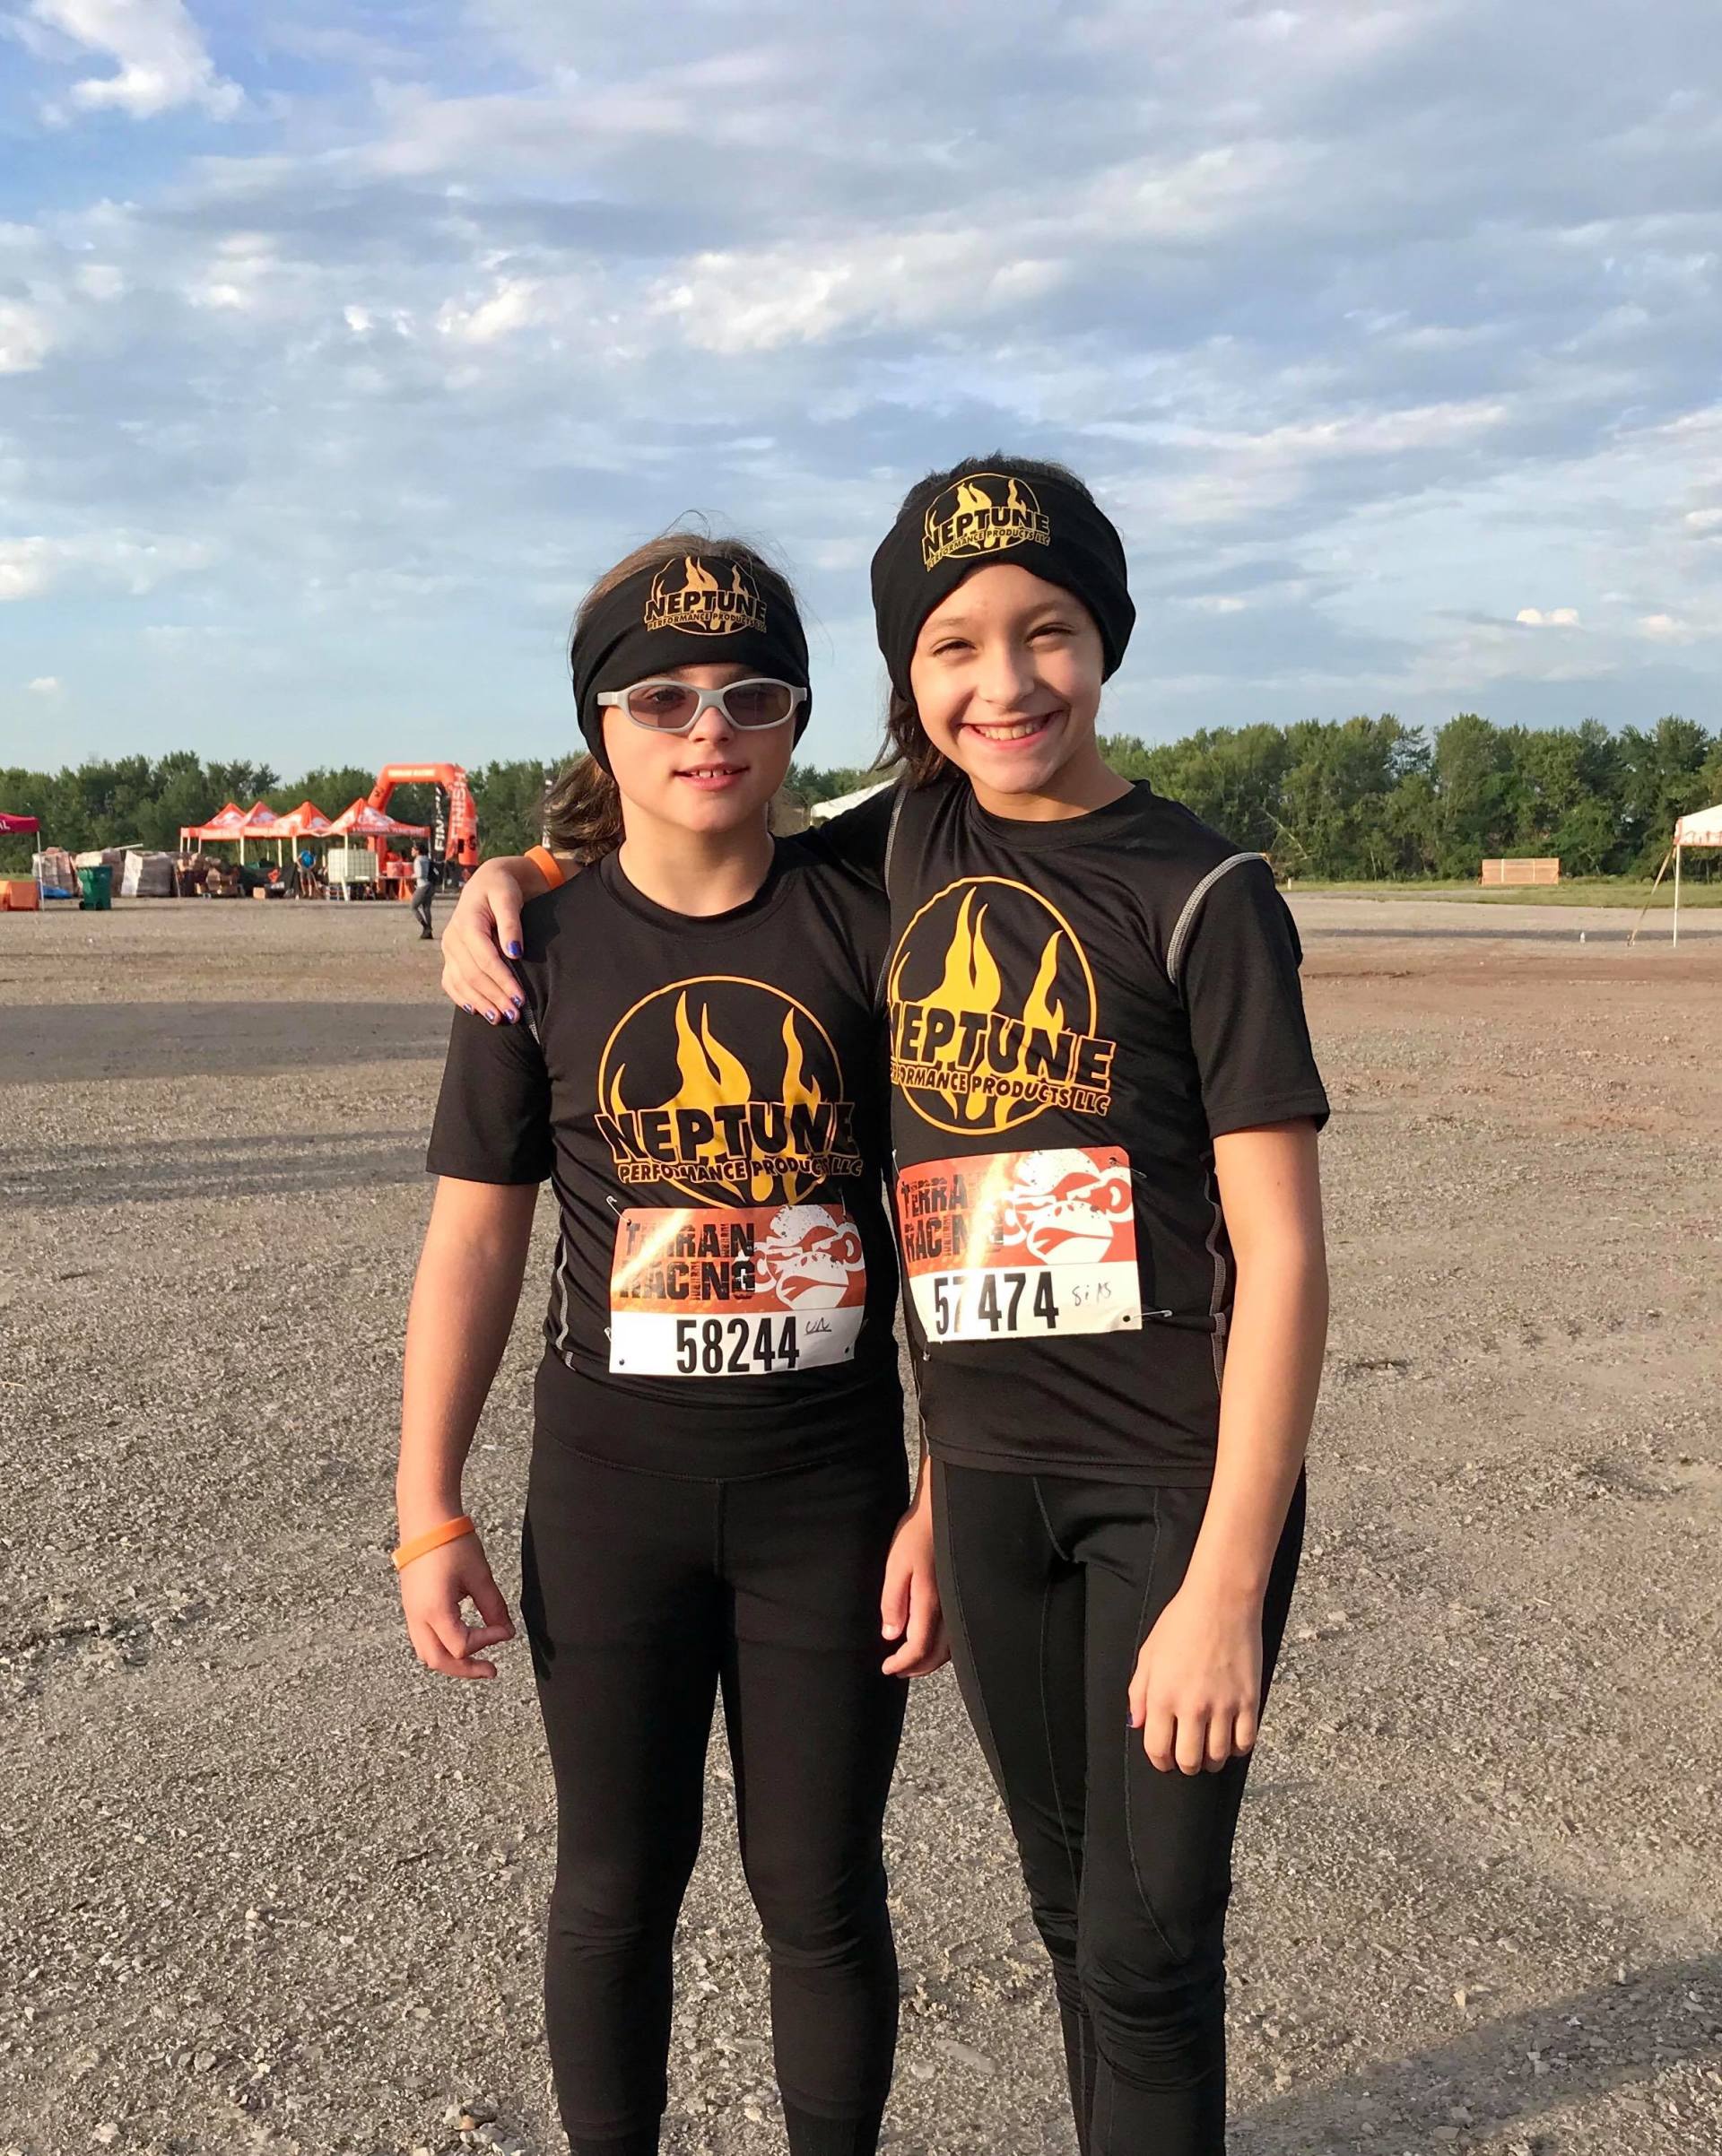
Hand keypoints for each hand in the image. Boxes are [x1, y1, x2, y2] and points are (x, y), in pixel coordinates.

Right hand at [399, 1533, 515, 1679]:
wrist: (426, 1521)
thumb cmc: (452, 1543)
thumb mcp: (479, 1575)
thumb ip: (494, 1607)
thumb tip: (506, 1631)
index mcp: (435, 1610)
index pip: (462, 1645)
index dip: (488, 1641)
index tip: (506, 1630)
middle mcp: (418, 1617)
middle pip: (439, 1661)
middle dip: (466, 1669)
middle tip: (491, 1670)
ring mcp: (411, 1613)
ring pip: (427, 1653)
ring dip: (452, 1661)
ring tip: (476, 1660)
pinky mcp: (411, 1606)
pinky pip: (423, 1639)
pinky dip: (442, 1647)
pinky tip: (461, 1639)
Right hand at [438, 857, 543, 1022]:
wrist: (487, 882)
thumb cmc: (502, 888)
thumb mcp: (508, 898)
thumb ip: (511, 923)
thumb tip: (514, 952)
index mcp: (466, 923)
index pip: (485, 959)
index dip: (503, 981)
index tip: (521, 998)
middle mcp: (453, 938)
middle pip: (473, 975)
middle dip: (494, 997)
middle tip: (515, 1015)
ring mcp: (449, 949)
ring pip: (460, 982)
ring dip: (479, 1003)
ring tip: (499, 1019)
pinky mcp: (450, 956)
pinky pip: (451, 982)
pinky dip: (462, 998)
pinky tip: (476, 1010)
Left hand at [880, 1485, 947, 1677]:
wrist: (946, 1510)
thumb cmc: (917, 1534)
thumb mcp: (896, 1566)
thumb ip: (893, 1602)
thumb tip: (890, 1635)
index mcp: (931, 1602)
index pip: (918, 1648)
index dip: (902, 1663)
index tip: (887, 1668)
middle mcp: (951, 1608)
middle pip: (937, 1654)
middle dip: (916, 1667)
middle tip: (897, 1670)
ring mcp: (960, 1603)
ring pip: (951, 1647)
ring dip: (931, 1659)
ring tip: (912, 1660)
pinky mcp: (964, 1596)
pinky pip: (957, 1633)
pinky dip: (943, 1646)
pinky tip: (931, 1639)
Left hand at [1127, 1583, 1262, 1773]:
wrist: (1221, 1601)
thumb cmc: (1181, 1622)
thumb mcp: (1148, 1654)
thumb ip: (1139, 1693)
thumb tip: (1137, 1724)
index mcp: (1163, 1696)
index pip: (1158, 1749)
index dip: (1160, 1762)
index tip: (1164, 1761)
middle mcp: (1192, 1706)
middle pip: (1189, 1760)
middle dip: (1186, 1765)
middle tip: (1187, 1757)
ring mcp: (1223, 1705)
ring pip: (1218, 1757)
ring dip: (1211, 1761)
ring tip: (1208, 1751)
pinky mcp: (1249, 1700)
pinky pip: (1245, 1742)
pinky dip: (1237, 1749)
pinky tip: (1230, 1739)